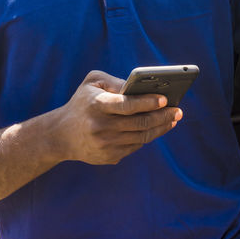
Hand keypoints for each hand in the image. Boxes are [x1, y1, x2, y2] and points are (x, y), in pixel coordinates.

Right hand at [55, 70, 181, 164]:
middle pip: (140, 123)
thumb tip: (138, 86)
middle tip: (178, 110)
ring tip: (173, 118)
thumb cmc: (82, 103)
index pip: (127, 105)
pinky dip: (148, 136)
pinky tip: (158, 128)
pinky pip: (135, 146)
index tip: (165, 98)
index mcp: (97, 106)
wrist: (61, 135)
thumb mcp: (91, 83)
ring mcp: (106, 145)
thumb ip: (114, 81)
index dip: (148, 102)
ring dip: (161, 127)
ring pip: (141, 137)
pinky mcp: (109, 157)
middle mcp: (101, 127)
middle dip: (162, 116)